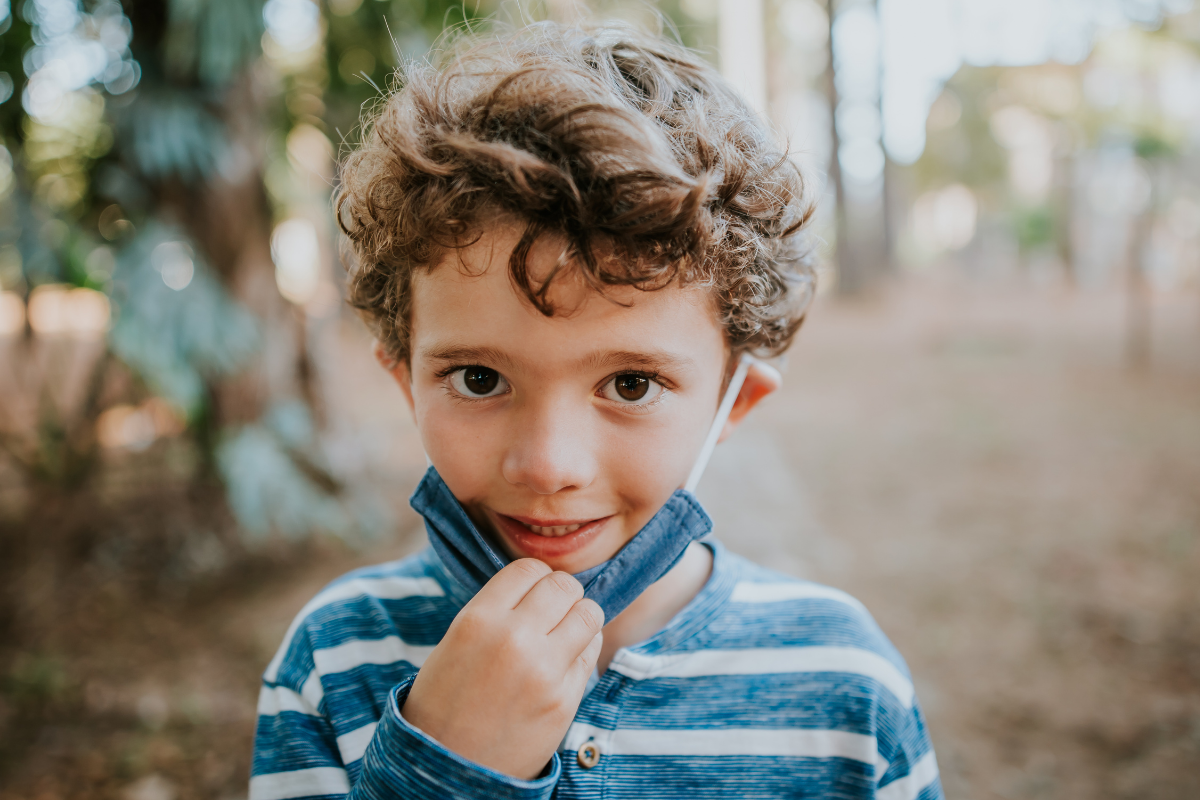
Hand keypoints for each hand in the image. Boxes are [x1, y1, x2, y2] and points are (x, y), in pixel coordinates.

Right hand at [401, 558, 604, 779]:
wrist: (449, 767)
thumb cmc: (447, 700)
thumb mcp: (457, 641)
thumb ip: (497, 610)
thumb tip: (543, 585)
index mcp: (478, 619)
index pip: (529, 568)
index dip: (536, 578)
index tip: (534, 592)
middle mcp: (513, 639)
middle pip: (564, 585)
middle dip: (562, 595)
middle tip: (553, 612)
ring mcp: (543, 670)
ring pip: (589, 613)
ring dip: (580, 618)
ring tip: (564, 633)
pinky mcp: (565, 699)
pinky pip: (592, 652)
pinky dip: (584, 649)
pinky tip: (566, 660)